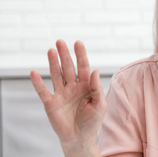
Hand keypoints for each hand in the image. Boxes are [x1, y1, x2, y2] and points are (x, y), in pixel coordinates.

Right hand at [30, 40, 106, 154]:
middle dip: (65, 55)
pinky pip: (43, 91)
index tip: (78, 42)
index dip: (81, 55)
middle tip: (60, 42)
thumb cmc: (92, 121)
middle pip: (68, 68)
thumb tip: (94, 70)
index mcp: (86, 86)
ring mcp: (61, 94)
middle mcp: (73, 87)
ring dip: (53, 64)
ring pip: (56, 75)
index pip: (83, 67)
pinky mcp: (51, 103)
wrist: (80, 138)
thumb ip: (97, 88)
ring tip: (51, 51)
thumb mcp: (100, 104)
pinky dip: (38, 83)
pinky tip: (34, 72)